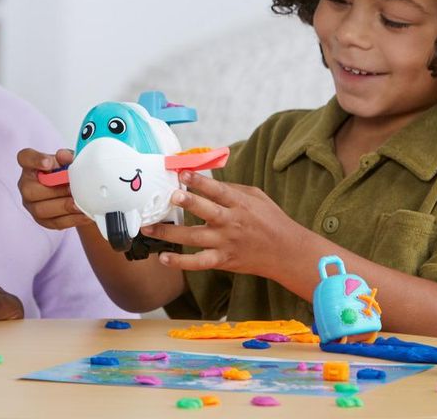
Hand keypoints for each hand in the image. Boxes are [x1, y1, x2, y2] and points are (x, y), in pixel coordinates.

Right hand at [17, 147, 91, 230]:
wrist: (70, 188)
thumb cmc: (64, 170)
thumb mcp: (67, 160)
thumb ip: (66, 157)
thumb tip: (66, 157)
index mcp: (30, 165)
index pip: (25, 158)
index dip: (35, 160)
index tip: (49, 162)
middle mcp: (26, 185)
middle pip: (30, 190)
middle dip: (54, 190)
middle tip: (72, 189)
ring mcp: (32, 205)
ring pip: (41, 210)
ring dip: (63, 207)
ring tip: (79, 204)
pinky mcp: (43, 220)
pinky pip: (55, 222)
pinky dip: (71, 219)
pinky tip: (84, 215)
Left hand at [140, 171, 301, 278]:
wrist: (286, 252)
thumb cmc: (270, 220)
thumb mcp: (256, 196)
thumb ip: (231, 188)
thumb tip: (205, 180)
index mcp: (240, 203)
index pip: (218, 190)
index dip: (200, 181)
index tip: (183, 173)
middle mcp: (231, 222)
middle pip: (206, 211)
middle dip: (189, 202)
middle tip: (170, 195)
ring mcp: (226, 243)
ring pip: (195, 237)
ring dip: (171, 233)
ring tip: (149, 228)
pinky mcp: (223, 260)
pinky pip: (199, 263)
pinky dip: (181, 263)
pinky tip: (163, 258)